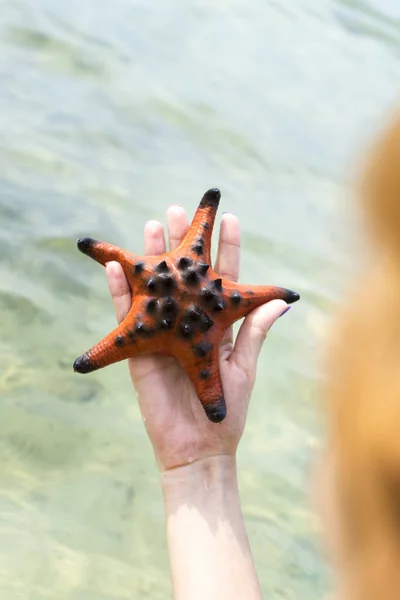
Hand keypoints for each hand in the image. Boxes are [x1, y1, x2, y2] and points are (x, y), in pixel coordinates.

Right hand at [105, 205, 288, 470]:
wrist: (199, 444)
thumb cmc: (227, 409)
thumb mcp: (244, 366)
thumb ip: (255, 331)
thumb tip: (283, 300)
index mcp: (217, 323)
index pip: (222, 278)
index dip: (226, 249)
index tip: (229, 219)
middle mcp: (188, 320)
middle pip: (184, 274)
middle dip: (182, 242)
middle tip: (176, 211)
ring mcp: (162, 330)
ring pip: (154, 285)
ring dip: (151, 256)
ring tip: (149, 225)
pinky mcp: (140, 346)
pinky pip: (125, 313)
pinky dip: (118, 290)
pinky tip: (114, 265)